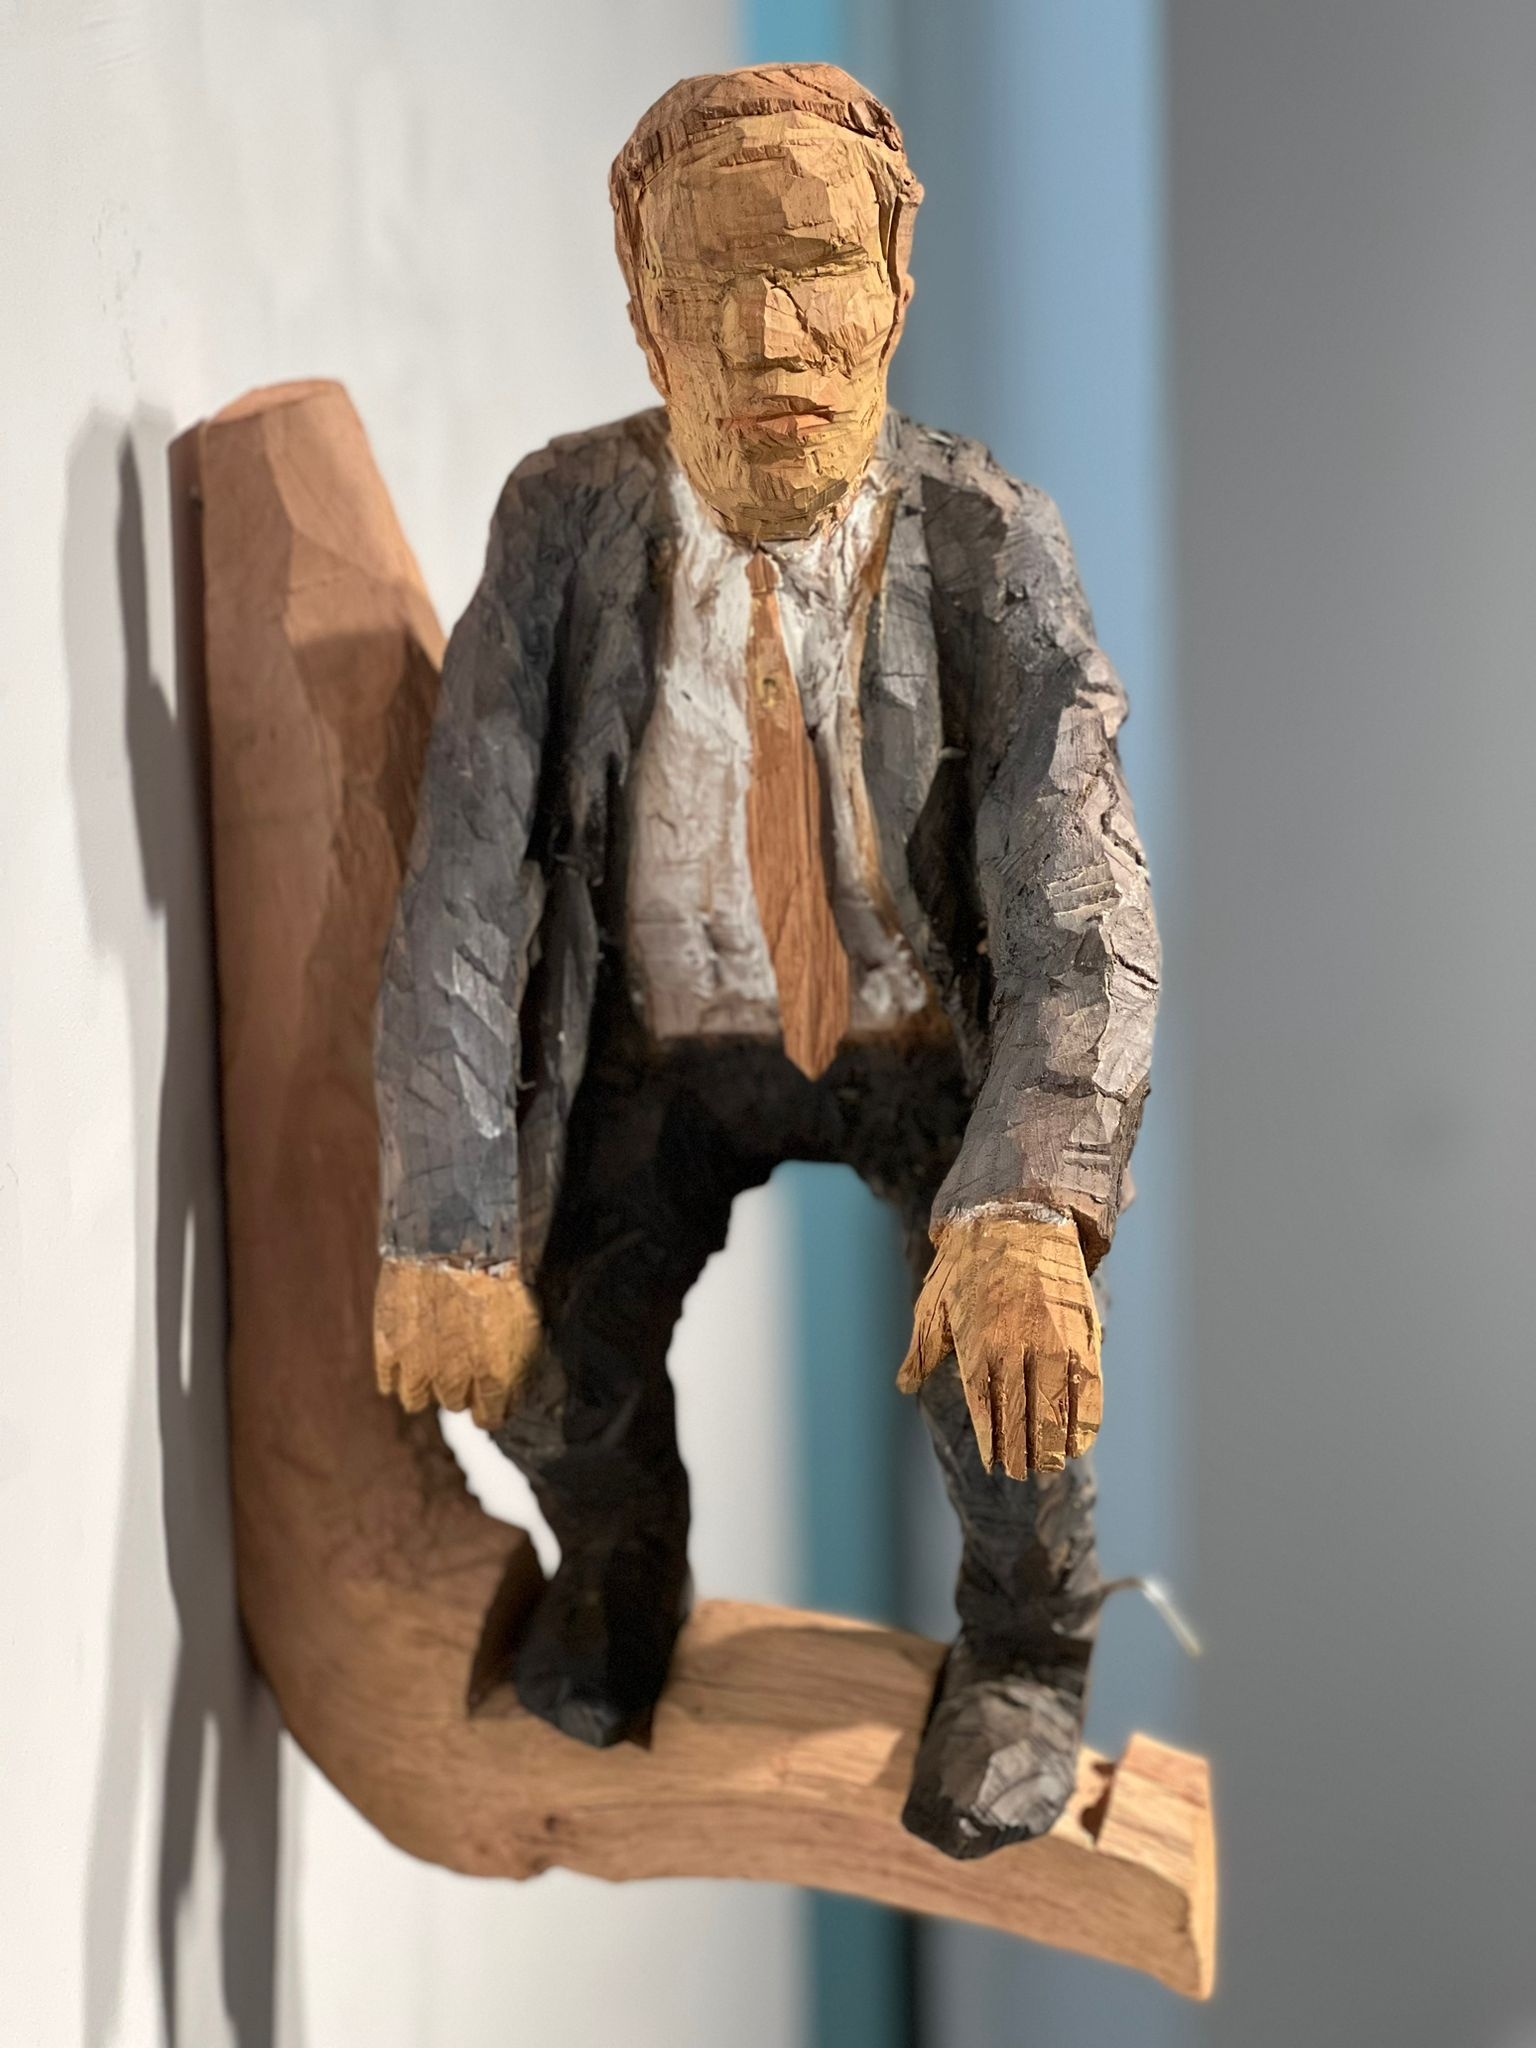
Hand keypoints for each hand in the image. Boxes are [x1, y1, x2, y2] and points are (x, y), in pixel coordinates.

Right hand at [373, 1256, 541, 1430]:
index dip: (492, 1407)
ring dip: (426, 1386)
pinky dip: (395, 1376)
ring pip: (417, 1400)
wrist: (455, 1240)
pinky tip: (405, 1363)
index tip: (491, 1398)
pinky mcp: (388, 1350)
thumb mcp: (528, 1321)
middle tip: (462, 1364)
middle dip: (462, 1388)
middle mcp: (455, 1382)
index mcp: (496, 1378)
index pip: (491, 1417)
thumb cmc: (500, 1274)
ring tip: (431, 1363)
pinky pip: (387, 1383)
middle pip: (455, 1404)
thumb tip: (513, 1388)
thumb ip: (517, 1364)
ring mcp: (417, 1368)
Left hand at [898, 1213, 1101, 1478]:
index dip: (994, 1440)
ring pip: (1056, 1404)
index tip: (996, 1465)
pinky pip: (1087, 1381)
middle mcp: (1016, 1346)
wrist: (1015, 1216)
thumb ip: (922, 1349)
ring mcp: (1052, 1337)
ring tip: (1053, 1465)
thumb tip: (903, 1386)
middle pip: (1022, 1413)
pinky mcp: (1080, 1328)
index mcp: (978, 1344)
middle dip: (1025, 1449)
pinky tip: (1082, 1437)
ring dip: (1056, 1440)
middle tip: (1027, 1473)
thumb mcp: (933, 1303)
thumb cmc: (967, 1263)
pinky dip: (1087, 1413)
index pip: (987, 1407)